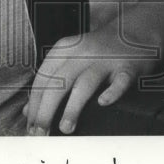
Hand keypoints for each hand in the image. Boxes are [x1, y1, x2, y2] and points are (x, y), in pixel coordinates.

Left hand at [23, 2, 163, 134]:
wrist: (134, 30)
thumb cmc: (99, 49)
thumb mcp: (71, 57)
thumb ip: (51, 81)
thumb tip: (29, 110)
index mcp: (65, 49)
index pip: (43, 78)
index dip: (34, 104)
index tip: (30, 126)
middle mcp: (83, 52)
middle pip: (59, 83)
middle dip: (46, 110)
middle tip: (40, 133)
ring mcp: (106, 59)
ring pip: (85, 83)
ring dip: (73, 107)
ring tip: (65, 128)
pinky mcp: (128, 66)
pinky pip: (120, 80)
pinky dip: (112, 92)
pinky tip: (103, 103)